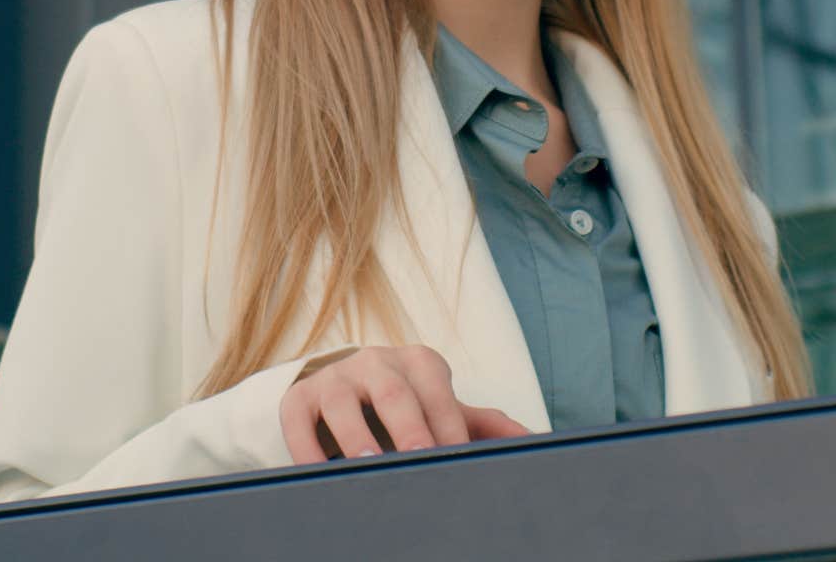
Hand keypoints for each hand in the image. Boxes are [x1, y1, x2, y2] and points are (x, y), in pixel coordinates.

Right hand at [278, 345, 529, 461]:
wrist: (342, 388)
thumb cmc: (405, 406)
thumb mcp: (441, 407)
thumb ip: (484, 424)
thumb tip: (535, 442)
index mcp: (419, 363)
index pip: (437, 394)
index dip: (447, 427)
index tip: (457, 458)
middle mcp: (376, 362)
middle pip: (394, 393)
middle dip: (408, 426)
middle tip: (419, 457)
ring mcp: (335, 377)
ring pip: (343, 403)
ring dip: (356, 435)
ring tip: (367, 464)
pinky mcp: (299, 397)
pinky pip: (300, 420)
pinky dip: (307, 447)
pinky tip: (317, 473)